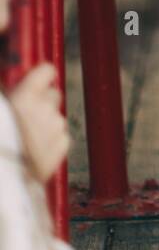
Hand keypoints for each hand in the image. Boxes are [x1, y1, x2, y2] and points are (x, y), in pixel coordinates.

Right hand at [8, 62, 69, 184]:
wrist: (2, 178)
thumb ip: (9, 98)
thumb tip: (13, 91)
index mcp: (24, 96)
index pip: (46, 71)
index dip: (42, 75)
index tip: (38, 79)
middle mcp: (45, 108)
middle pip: (54, 94)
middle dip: (43, 102)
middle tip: (26, 115)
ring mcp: (56, 127)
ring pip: (56, 118)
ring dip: (46, 125)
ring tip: (26, 139)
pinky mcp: (62, 146)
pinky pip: (61, 137)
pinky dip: (51, 143)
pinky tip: (35, 151)